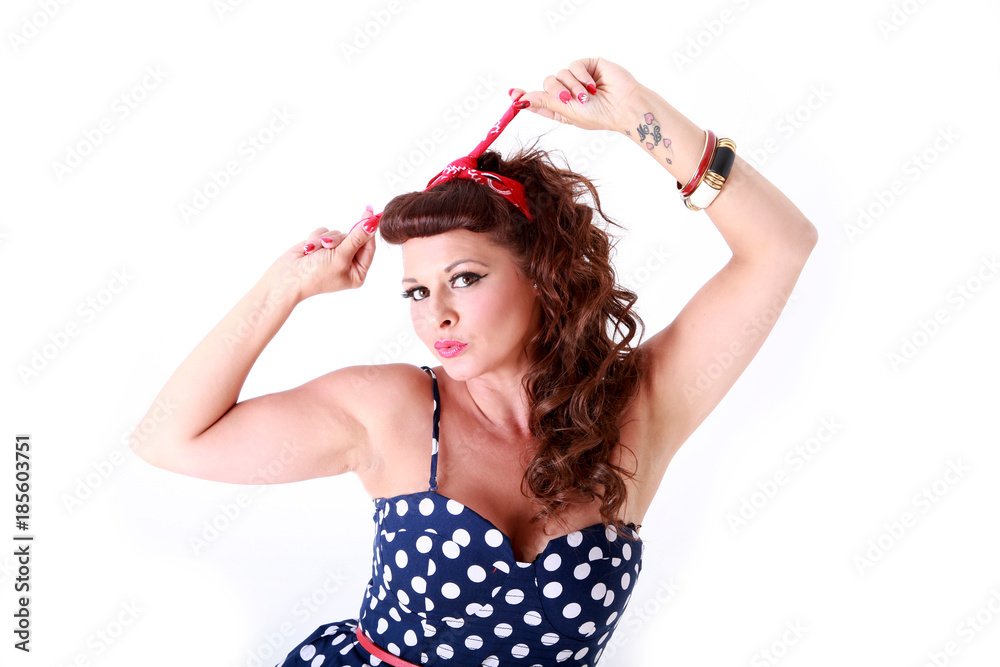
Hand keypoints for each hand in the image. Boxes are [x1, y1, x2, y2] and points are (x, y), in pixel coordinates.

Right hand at [268, 207, 379, 300]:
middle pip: (354, 238)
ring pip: (338, 234)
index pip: (369, 247)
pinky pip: (326, 232)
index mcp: (358, 272)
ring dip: (325, 240)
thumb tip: (373, 223)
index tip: (371, 213)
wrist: (287, 277)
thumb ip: (357, 238)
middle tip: (328, 245)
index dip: (369, 230)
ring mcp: (335, 254)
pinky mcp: (322, 246)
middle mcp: (348, 263)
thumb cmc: (315, 274)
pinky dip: (316, 238)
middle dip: (339, 240)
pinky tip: (309, 249)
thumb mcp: (340, 256)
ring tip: (316, 253)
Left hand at [508, 57, 645, 132]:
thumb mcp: (567, 112)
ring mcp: (578, 78)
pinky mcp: (588, 66)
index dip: (524, 97)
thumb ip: (544, 102)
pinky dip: (581, 76)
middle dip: (555, 91)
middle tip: (568, 98)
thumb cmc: (599, 115)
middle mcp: (568, 92)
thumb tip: (520, 100)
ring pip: (560, 74)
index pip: (538, 100)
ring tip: (588, 96)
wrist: (624, 106)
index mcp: (561, 108)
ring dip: (572, 86)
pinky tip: (593, 85)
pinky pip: (574, 65)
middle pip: (547, 83)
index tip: (512, 95)